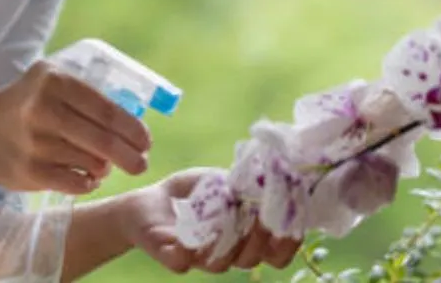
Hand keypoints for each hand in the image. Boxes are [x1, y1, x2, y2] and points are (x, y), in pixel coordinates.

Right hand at [0, 61, 151, 194]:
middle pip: (101, 139)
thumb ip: (89, 94)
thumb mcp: (53, 80)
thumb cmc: (29, 103)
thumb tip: (134, 123)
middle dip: (128, 155)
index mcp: (54, 81)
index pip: (105, 108)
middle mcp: (41, 109)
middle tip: (141, 164)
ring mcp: (33, 142)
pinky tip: (87, 176)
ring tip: (102, 165)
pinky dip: (87, 182)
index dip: (131, 128)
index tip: (145, 141)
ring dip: (104, 167)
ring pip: (90, 162)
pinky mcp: (28, 171)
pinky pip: (74, 183)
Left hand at [120, 167, 300, 274]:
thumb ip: (246, 183)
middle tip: (259, 215)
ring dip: (225, 241)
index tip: (289, 220)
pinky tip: (189, 230)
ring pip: (221, 264)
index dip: (287, 243)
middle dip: (260, 238)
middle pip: (253, 260)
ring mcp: (200, 258)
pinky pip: (183, 261)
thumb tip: (272, 175)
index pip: (277, 254)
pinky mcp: (172, 258)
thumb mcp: (222, 181)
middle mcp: (227, 253)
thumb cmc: (193, 192)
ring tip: (226, 217)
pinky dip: (187, 246)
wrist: (151, 201)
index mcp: (246, 238)